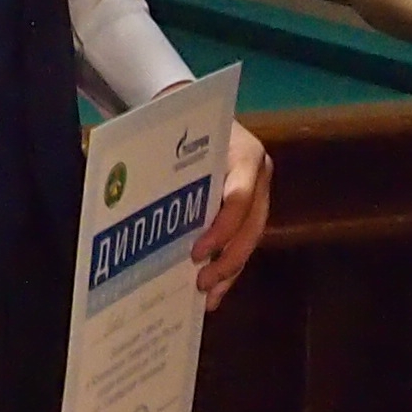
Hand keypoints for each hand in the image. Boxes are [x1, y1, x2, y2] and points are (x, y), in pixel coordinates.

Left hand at [192, 124, 272, 305]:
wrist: (195, 112)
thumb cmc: (184, 129)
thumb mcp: (183, 144)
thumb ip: (179, 176)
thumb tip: (151, 216)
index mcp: (246, 156)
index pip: (240, 199)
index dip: (221, 230)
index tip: (196, 253)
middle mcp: (259, 176)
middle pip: (252, 227)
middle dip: (228, 260)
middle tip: (201, 284)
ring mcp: (259, 193)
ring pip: (251, 239)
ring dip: (230, 271)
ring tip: (207, 298)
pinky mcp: (252, 208)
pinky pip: (245, 241)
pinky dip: (230, 267)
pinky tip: (214, 291)